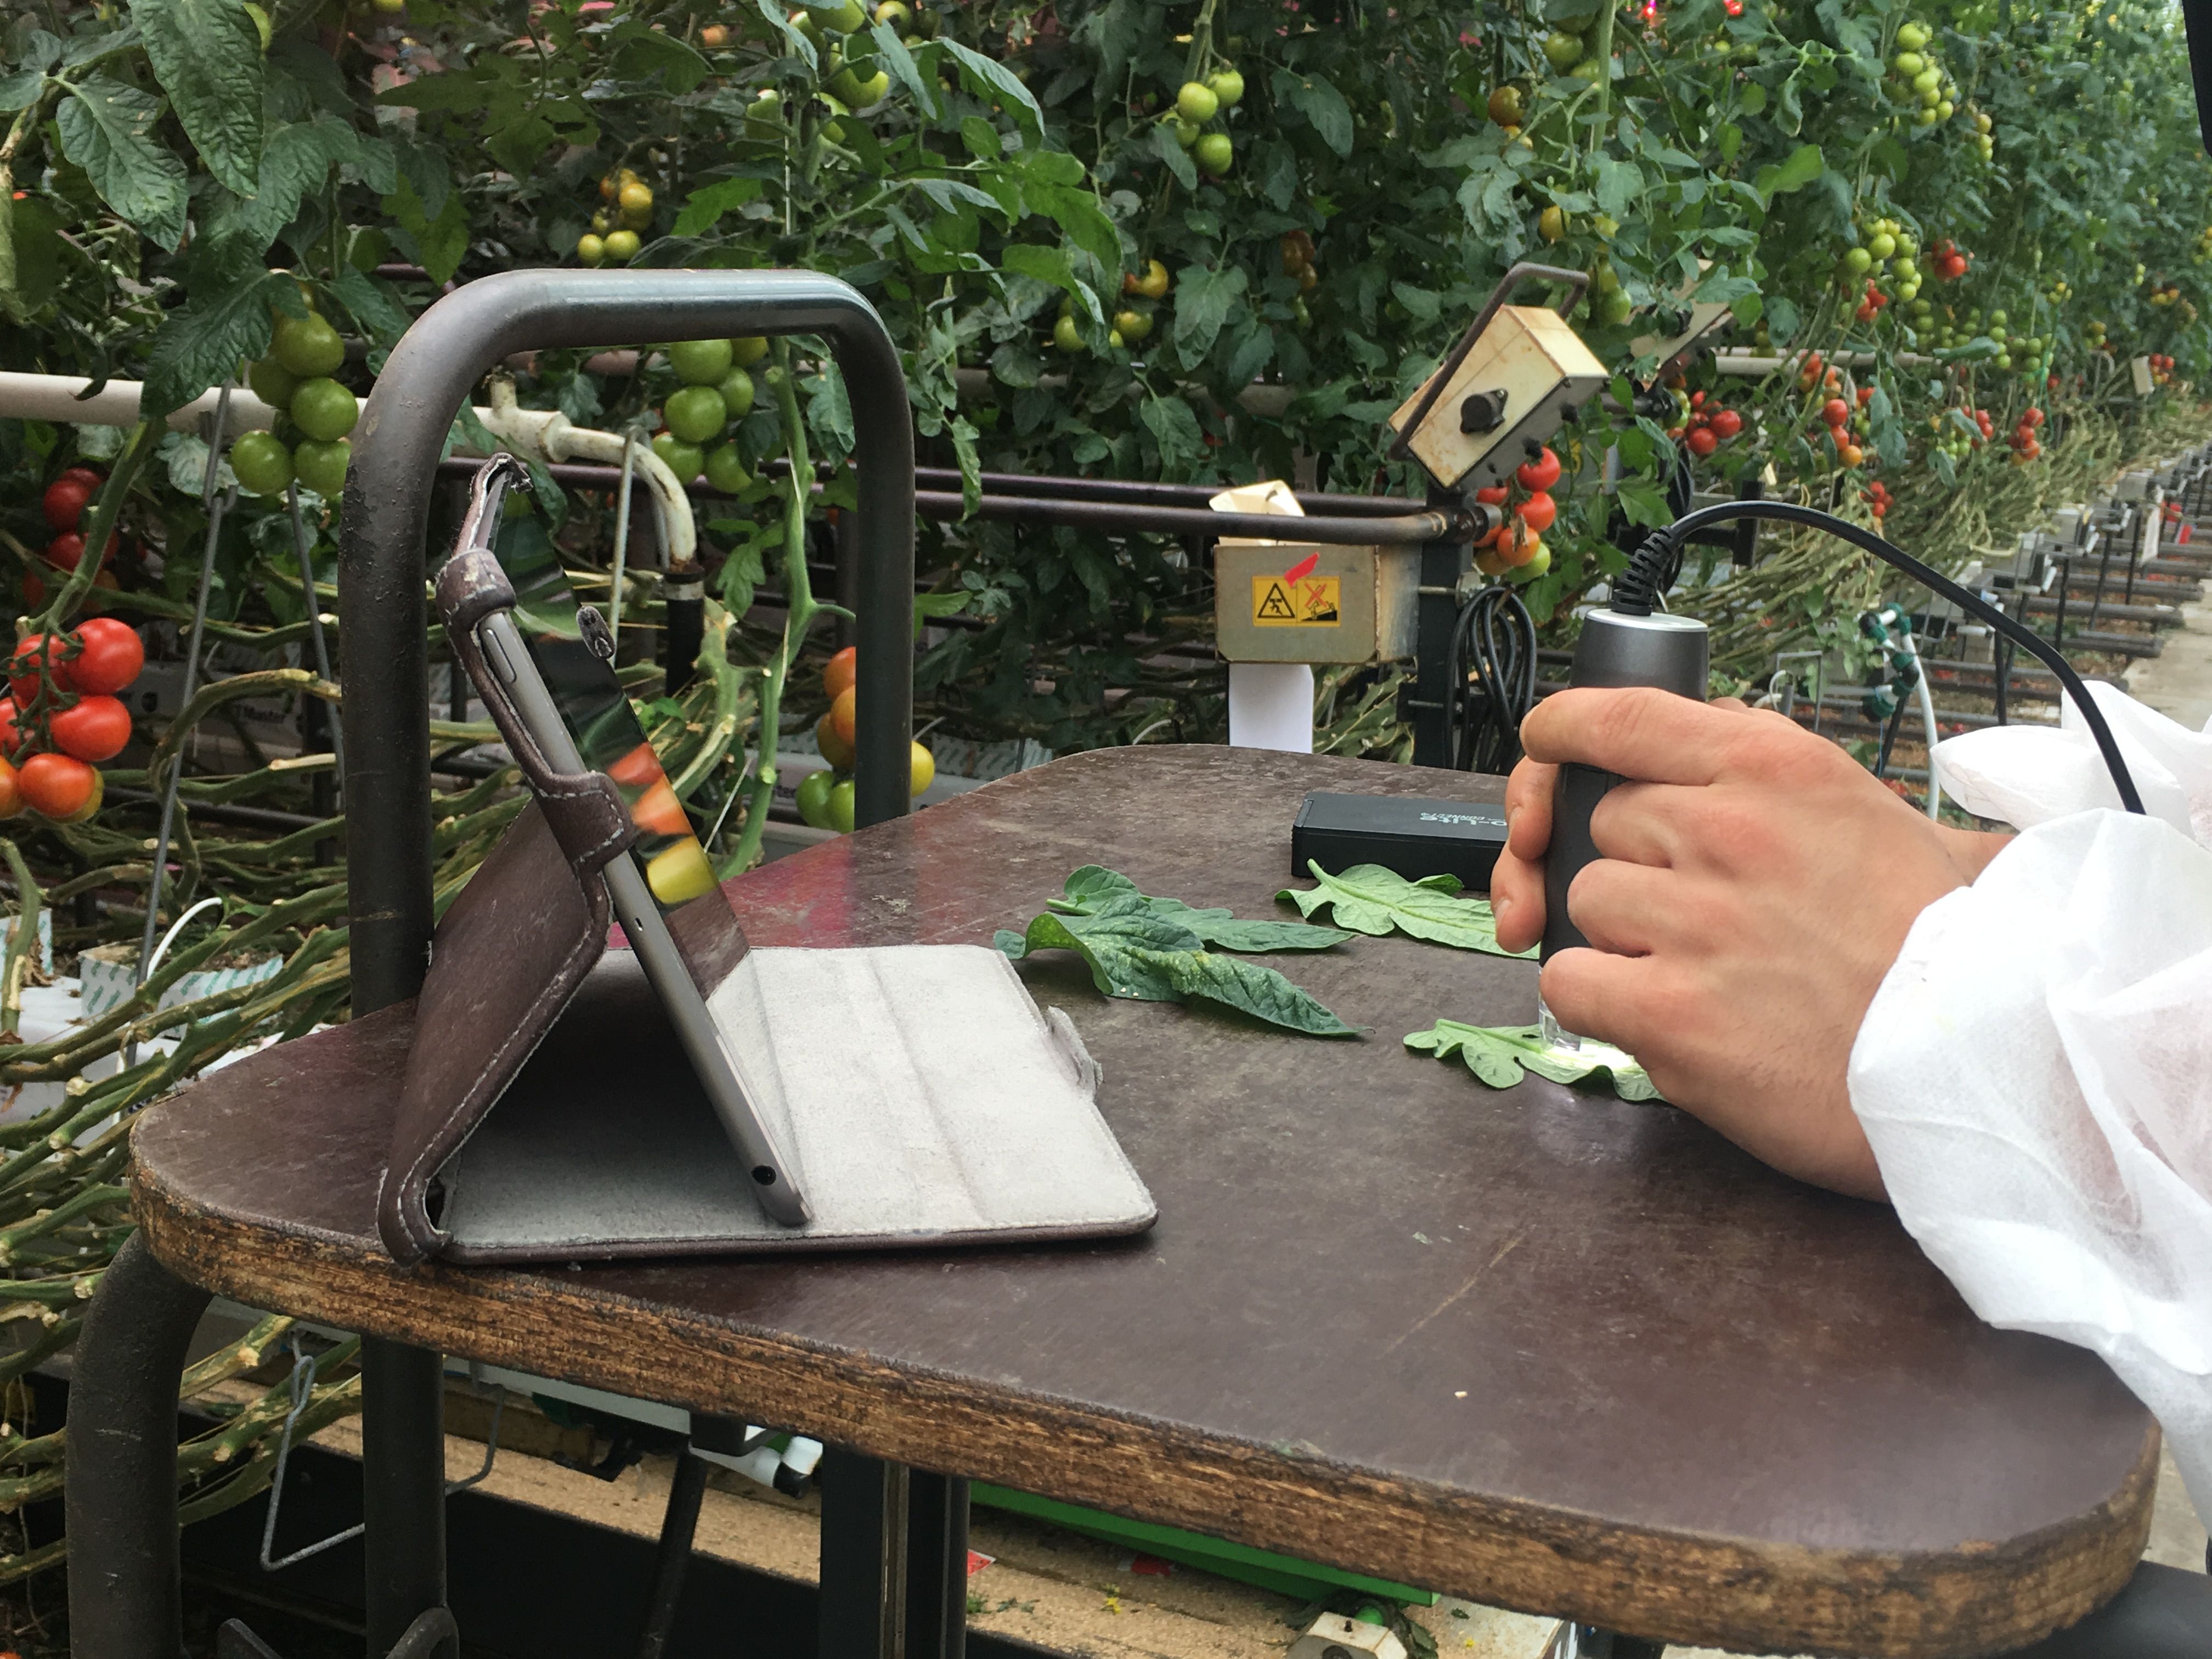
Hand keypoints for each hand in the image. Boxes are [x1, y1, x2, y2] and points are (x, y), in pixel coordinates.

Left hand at [1490, 689, 1973, 1198]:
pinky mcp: (1669, 1012)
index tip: (1545, 744)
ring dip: (1623, 940)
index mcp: (1776, 768)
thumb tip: (1718, 731)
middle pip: (1603, 824)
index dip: (1565, 730)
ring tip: (1709, 972)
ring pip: (1585, 903)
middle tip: (1697, 914)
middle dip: (1634, 866)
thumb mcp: (1886, 819)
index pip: (1621, 717)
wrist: (1985, 1061)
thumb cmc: (1942, 948)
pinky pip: (1569, 981)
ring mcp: (1694, 922)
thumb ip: (1786, 781)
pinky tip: (1664, 1016)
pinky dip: (1597, 1001)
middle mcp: (1726, 830)